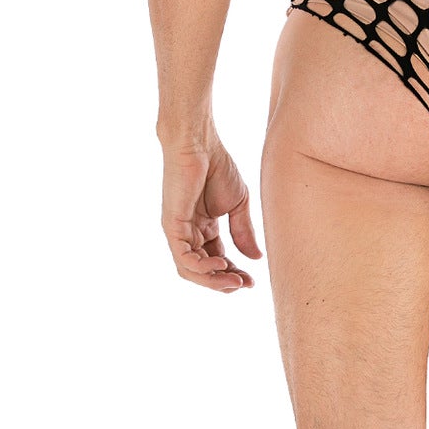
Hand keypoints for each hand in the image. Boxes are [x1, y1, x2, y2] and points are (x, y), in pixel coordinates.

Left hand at [161, 136, 262, 292]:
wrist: (200, 143)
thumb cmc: (217, 167)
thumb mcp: (238, 205)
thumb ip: (244, 233)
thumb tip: (256, 259)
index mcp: (204, 229)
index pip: (217, 261)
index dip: (234, 274)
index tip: (253, 282)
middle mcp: (189, 233)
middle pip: (203, 271)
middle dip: (224, 282)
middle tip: (244, 285)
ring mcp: (178, 231)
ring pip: (190, 270)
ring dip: (213, 280)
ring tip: (234, 280)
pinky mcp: (171, 226)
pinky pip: (182, 257)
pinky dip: (201, 267)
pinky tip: (221, 264)